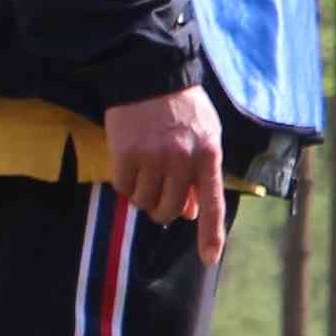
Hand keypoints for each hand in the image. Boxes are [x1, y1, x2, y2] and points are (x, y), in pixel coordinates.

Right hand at [102, 86, 226, 245]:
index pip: (213, 203)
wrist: (151, 77)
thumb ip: (200, 175)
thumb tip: (190, 212)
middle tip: (160, 198)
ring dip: (143, 197)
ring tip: (145, 175)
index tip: (209, 258)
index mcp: (208, 156)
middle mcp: (182, 160)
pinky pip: (122, 188)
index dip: (210, 234)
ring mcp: (153, 157)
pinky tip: (128, 166)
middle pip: (171, 209)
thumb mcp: (206, 137)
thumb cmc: (183, 109)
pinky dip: (124, 186)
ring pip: (144, 202)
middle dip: (164, 211)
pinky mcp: (125, 153)